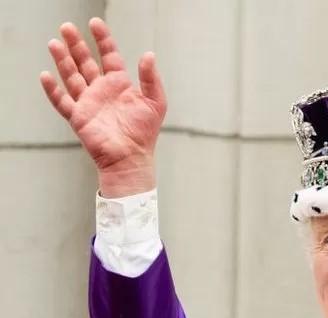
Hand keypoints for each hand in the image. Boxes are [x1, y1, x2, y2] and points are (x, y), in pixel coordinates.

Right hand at [40, 18, 165, 197]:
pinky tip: (46, 76)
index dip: (102, 39)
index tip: (95, 23)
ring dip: (62, 61)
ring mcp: (88, 103)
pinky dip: (53, 90)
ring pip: (71, 77)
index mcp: (120, 84)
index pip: (109, 56)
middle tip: (66, 27)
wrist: (132, 158)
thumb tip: (148, 54)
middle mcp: (101, 90)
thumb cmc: (145, 132)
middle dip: (76, 45)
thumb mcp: (155, 102)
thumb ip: (151, 78)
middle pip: (85, 62)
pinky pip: (62, 101)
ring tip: (54, 43)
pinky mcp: (78, 117)